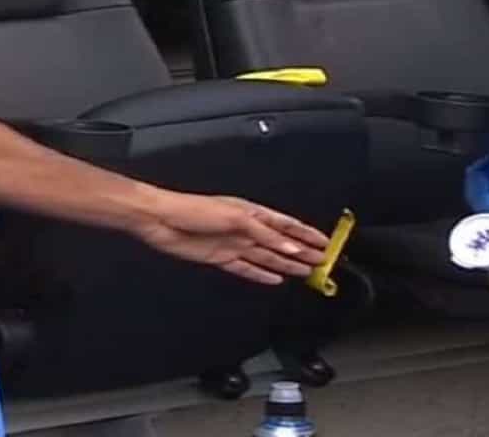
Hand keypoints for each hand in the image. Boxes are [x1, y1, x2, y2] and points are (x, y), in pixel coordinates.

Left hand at [133, 190, 328, 284]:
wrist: (162, 221)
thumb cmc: (194, 210)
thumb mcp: (236, 218)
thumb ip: (264, 235)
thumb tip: (290, 247)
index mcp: (253, 214)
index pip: (288, 226)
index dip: (307, 235)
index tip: (326, 243)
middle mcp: (246, 229)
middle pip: (282, 243)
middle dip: (303, 252)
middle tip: (322, 262)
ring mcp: (235, 244)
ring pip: (269, 258)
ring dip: (288, 265)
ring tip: (305, 273)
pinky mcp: (221, 258)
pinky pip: (248, 268)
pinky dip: (262, 275)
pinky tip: (274, 279)